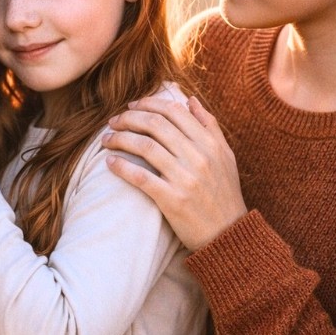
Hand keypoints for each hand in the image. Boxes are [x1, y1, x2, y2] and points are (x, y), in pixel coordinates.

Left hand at [102, 95, 246, 251]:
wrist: (228, 234)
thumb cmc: (224, 193)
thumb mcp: (226, 156)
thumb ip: (210, 126)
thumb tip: (191, 100)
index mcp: (210, 143)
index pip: (173, 111)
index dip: (148, 104)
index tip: (131, 106)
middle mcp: (198, 157)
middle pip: (154, 125)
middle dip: (128, 118)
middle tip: (113, 121)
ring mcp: (185, 178)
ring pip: (144, 147)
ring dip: (120, 139)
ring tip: (106, 139)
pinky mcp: (173, 200)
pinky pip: (141, 177)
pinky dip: (122, 167)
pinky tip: (110, 162)